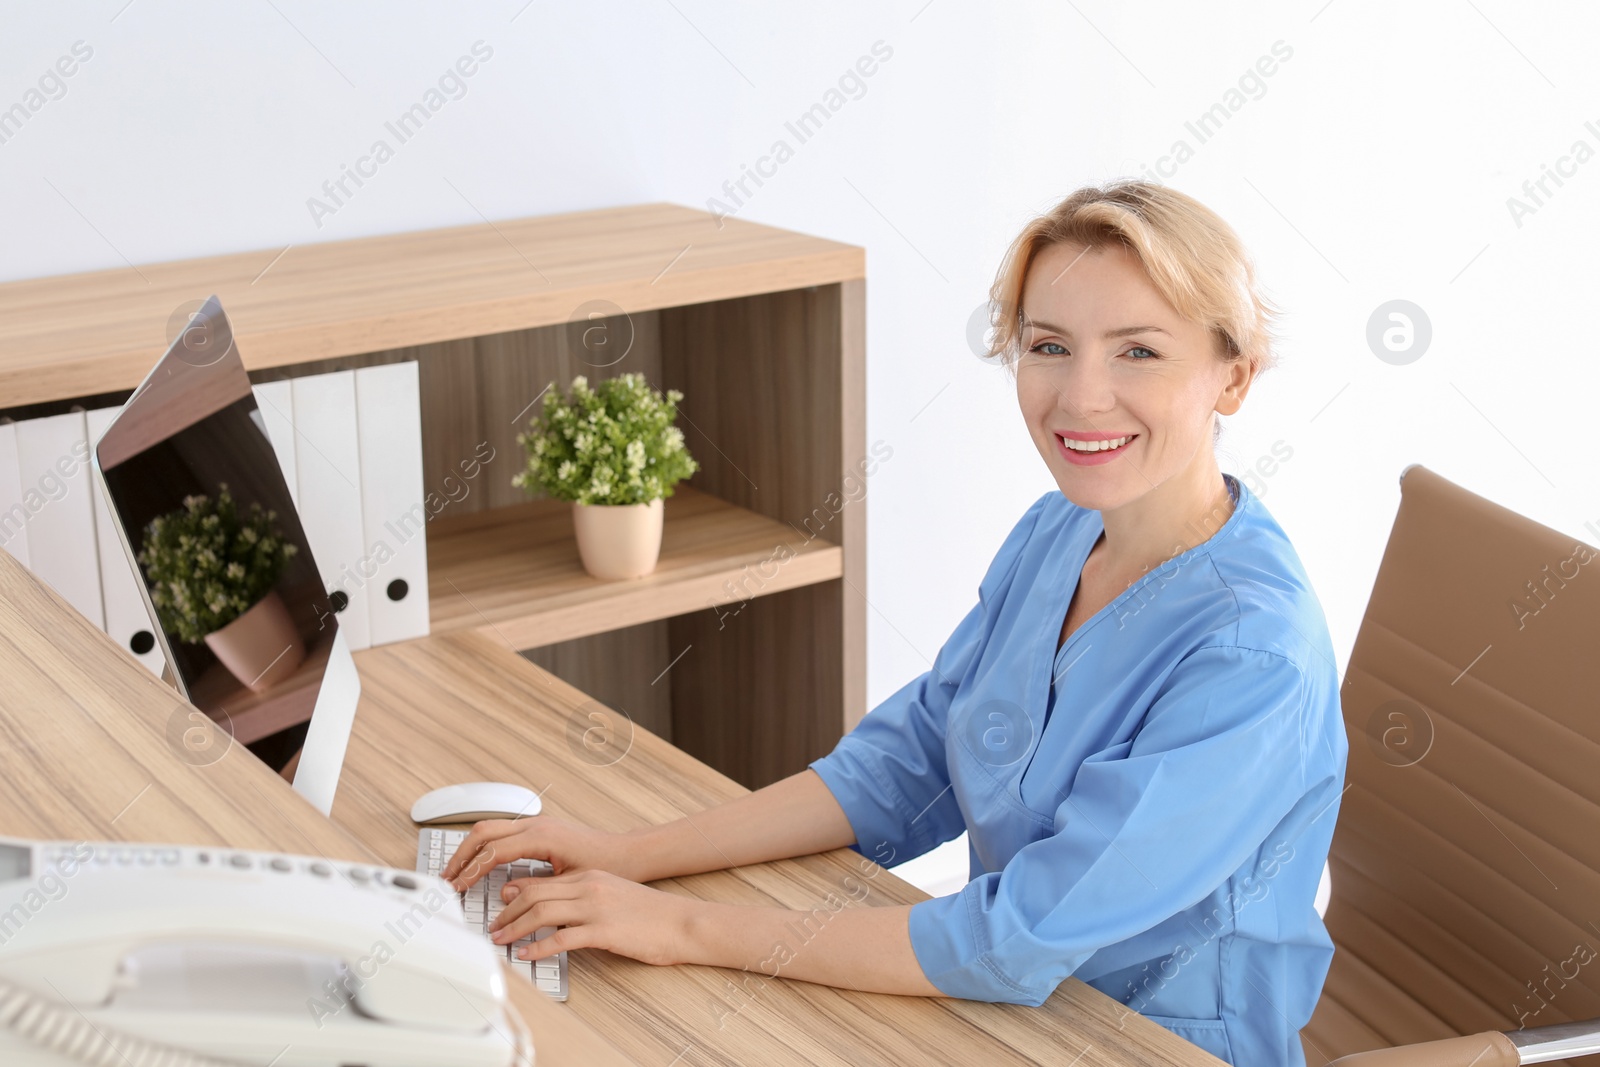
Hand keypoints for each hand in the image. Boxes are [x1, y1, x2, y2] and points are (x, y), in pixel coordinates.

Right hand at [440, 816, 641, 889]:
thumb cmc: (608, 866)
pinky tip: (478, 865)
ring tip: (455, 872)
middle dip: (461, 855)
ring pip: (490, 828)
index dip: (471, 870)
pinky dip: (484, 846)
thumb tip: (506, 896)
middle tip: (446, 879)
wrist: (628, 853)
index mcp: (542, 836)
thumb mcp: (570, 883)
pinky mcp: (538, 829)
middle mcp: (537, 824)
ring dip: (469, 849)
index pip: (494, 851)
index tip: (456, 887)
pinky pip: (502, 832)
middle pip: (484, 832)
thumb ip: (536, 888)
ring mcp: (537, 824)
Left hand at [488, 869, 695, 966]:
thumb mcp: (612, 895)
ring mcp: (596, 908)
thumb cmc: (650, 913)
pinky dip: (539, 947)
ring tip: (502, 941)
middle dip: (507, 912)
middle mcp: (590, 886)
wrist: (681, 922)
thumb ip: (583, 896)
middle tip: (494, 928)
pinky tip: (527, 955)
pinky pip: (562, 938)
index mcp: (590, 876)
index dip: (515, 894)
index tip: (500, 907)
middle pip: (535, 894)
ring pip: (542, 912)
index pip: (541, 880)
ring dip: (515, 928)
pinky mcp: (604, 930)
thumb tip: (553, 907)